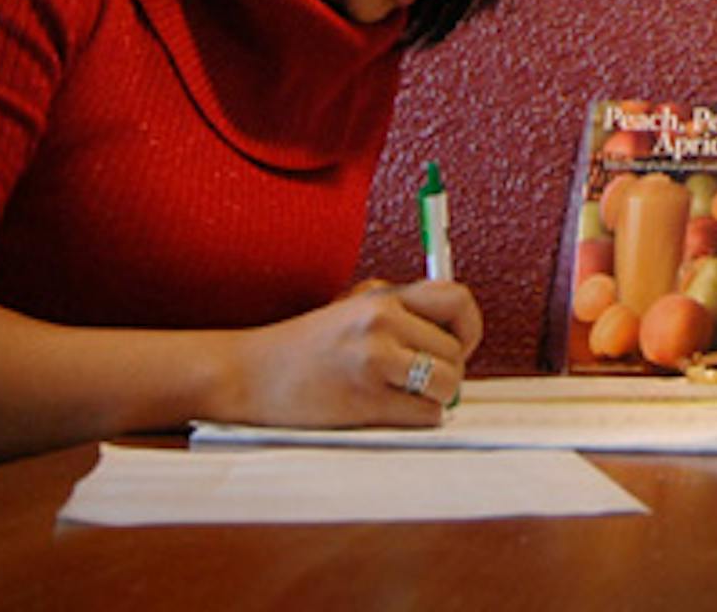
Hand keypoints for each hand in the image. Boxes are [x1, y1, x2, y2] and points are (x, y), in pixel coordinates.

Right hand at [220, 279, 483, 429]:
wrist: (247, 375)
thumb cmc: (301, 347)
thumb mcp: (349, 308)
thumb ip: (398, 310)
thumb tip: (451, 329)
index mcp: (382, 297)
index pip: (458, 300)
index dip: (469, 328)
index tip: (459, 344)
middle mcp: (383, 322)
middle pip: (457, 352)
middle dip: (447, 371)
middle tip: (421, 380)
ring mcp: (375, 361)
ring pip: (448, 384)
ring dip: (436, 398)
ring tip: (408, 397)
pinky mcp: (365, 401)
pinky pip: (425, 415)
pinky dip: (418, 419)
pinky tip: (391, 413)